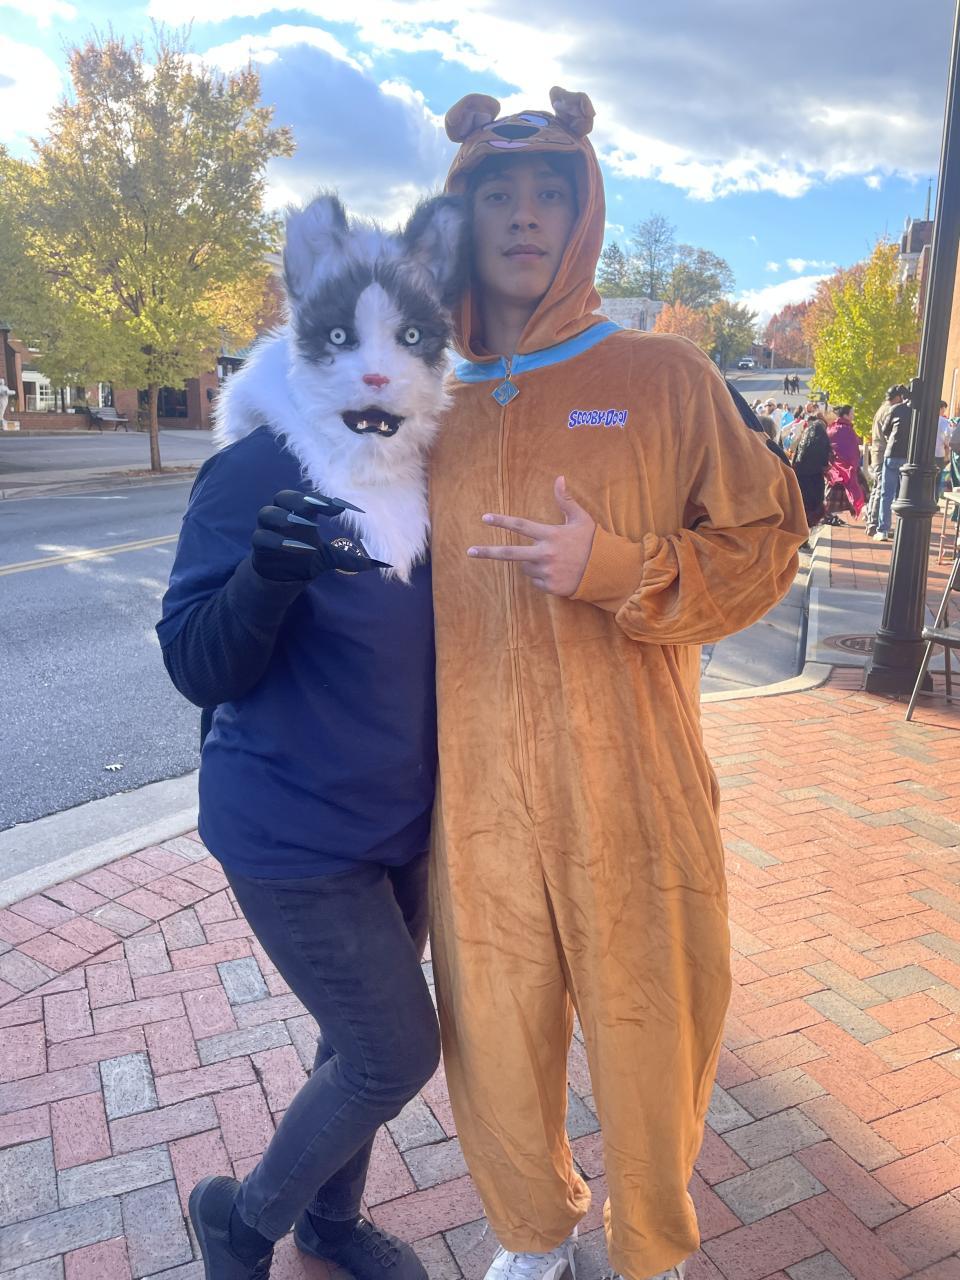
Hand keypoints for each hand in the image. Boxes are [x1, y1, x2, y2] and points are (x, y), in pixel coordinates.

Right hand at [251, 489, 388, 582]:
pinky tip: (293, 547)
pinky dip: (276, 540)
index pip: (309, 498)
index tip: (342, 508)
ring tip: (302, 526)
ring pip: (267, 513)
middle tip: (315, 508)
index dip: (323, 500)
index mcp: (300, 512)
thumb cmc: (305, 558)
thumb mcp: (330, 558)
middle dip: (299, 500)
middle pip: (282, 496)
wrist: (282, 578)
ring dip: (284, 518)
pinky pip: (261, 538)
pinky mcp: (258, 546)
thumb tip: (381, 564)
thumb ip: (350, 558)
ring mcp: (267, 529)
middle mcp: (282, 515)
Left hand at [467, 476, 595, 595]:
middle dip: (488, 552)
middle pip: (510, 554)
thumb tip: (559, 477)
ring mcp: (547, 572)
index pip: (521, 526)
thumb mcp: (581, 519)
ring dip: (532, 563)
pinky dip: (543, 577)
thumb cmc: (593, 542)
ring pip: (526, 568)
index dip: (501, 521)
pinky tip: (558, 572)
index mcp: (550, 535)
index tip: (485, 518)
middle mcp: (545, 554)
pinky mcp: (550, 586)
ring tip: (554, 560)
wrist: (607, 571)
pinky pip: (537, 581)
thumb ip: (566, 500)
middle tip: (470, 551)